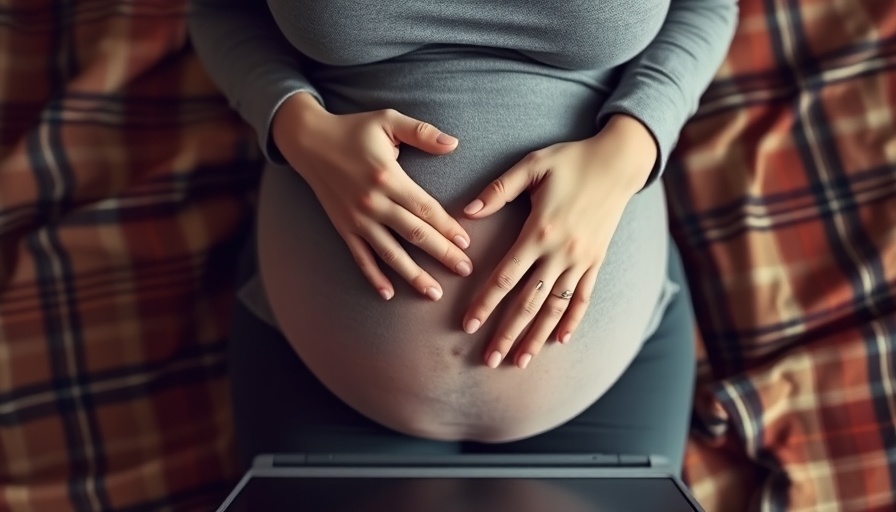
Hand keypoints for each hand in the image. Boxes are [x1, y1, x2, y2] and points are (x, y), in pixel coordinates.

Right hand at [272, 92, 472, 300]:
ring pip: (390, 253)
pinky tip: (389, 293)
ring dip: (413, 274)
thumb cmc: (353, 129)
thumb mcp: (388, 120)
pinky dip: (374, 276)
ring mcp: (357, 219)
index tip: (466, 244)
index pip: (425, 209)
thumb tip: (454, 143)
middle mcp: (373, 203)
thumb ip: (422, 132)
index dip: (447, 227)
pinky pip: (360, 257)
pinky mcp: (343, 228)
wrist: (308, 141)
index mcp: (388, 177)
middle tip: (465, 271)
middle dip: (442, 254)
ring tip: (434, 293)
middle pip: (414, 234)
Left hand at [461, 114, 656, 368]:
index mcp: (540, 230)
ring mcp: (581, 260)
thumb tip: (466, 212)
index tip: (469, 326)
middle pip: (529, 302)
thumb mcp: (532, 165)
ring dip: (536, 336)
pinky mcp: (597, 261)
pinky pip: (583, 297)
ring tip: (520, 361)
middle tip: (490, 360)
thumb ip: (498, 190)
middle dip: (507, 333)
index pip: (506, 276)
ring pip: (555, 307)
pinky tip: (560, 340)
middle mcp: (561, 252)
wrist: (619, 162)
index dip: (485, 303)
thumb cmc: (570, 160)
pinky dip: (572, 320)